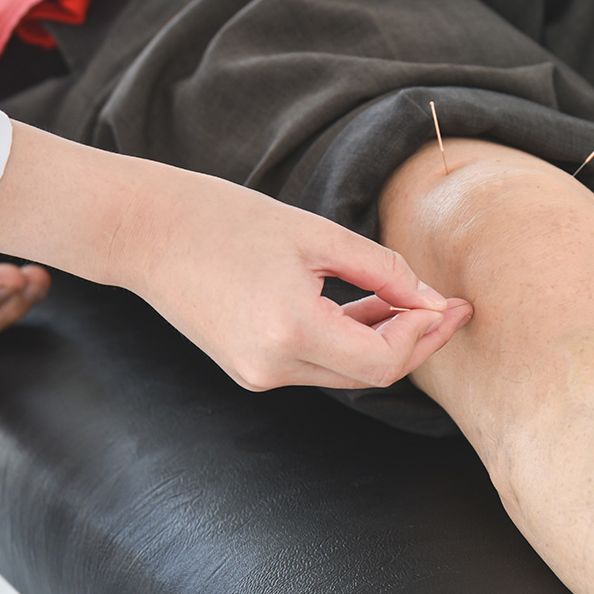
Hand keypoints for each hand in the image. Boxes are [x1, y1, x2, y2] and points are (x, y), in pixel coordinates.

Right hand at [0, 120, 471, 390]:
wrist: (140, 230)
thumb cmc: (223, 218)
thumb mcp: (315, 234)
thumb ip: (381, 269)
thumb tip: (430, 297)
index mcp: (290, 333)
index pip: (385, 362)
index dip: (427, 335)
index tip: (454, 302)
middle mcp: (272, 368)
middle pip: (370, 375)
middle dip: (417, 341)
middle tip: (452, 306)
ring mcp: (256, 374)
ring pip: (345, 372)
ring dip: (385, 340)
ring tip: (412, 297)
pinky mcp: (248, 367)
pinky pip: (317, 364)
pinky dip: (349, 340)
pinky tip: (370, 305)